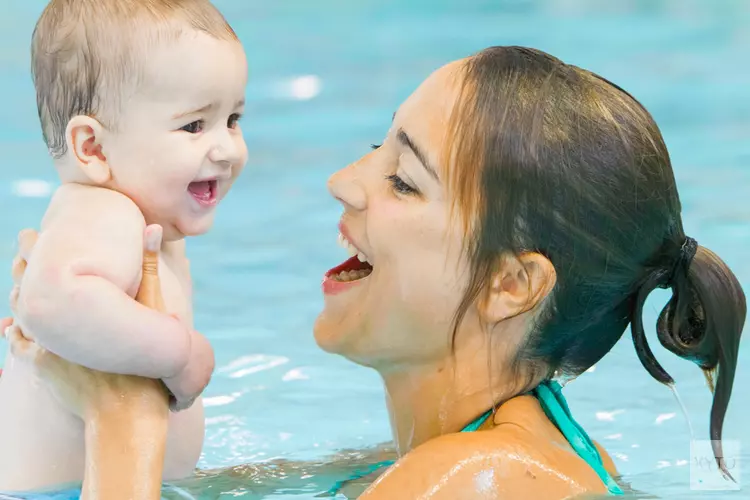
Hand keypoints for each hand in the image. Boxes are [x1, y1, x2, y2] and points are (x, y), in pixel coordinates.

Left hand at [2, 225, 168, 419]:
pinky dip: (13, 332)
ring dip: (18, 295)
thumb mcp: (154, 308)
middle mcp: (53, 319)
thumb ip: (149, 267)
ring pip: (21, 312)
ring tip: (17, 283)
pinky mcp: (41, 366)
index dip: (34, 248)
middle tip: (20, 247)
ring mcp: (44, 344)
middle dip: (23, 265)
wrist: (126, 411)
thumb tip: (152, 226)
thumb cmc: (145, 358)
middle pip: (28, 284)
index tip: (28, 234)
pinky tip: (9, 326)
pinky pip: (18, 344)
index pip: (45, 265)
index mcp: (76, 301)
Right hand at [162, 328, 214, 411]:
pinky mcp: (190, 394)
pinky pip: (183, 403)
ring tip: (171, 396)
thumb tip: (174, 317)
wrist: (172, 348)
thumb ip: (176, 321)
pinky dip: (177, 405)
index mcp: (206, 351)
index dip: (190, 366)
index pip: (201, 362)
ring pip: (192, 391)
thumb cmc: (171, 334)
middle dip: (189, 381)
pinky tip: (171, 405)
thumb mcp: (175, 323)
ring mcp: (200, 383)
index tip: (178, 369)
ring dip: (183, 394)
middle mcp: (208, 367)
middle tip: (175, 384)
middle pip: (199, 377)